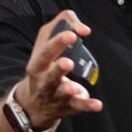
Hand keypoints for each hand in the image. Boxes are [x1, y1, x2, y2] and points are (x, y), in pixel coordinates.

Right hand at [15, 10, 103, 130]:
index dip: (57, 43)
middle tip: (68, 62)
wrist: (34, 103)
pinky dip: (88, 106)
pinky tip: (97, 104)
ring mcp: (56, 95)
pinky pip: (79, 106)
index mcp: (37, 64)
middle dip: (58, 69)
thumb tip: (85, 29)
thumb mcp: (46, 40)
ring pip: (62, 93)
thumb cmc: (45, 64)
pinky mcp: (69, 105)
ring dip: (69, 90)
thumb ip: (64, 24)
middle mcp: (44, 81)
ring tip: (75, 88)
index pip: (45, 53)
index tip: (71, 34)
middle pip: (50, 76)